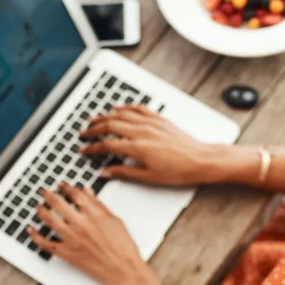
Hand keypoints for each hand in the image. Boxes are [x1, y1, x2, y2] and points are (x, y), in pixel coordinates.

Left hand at [29, 182, 150, 284]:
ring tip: (38, 206)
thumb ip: (99, 205)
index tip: (61, 185)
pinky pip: (46, 243)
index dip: (66, 188)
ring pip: (50, 220)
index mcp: (94, 215)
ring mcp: (72, 239)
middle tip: (44, 191)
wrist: (123, 270)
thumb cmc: (123, 248)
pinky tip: (31, 230)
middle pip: (58, 204)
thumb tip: (88, 191)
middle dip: (49, 195)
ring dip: (41, 210)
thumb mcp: (115, 221)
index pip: (75, 195)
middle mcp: (81, 224)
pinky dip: (36, 236)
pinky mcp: (67, 253)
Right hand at [79, 105, 215, 184]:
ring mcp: (151, 123)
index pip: (107, 145)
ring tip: (94, 120)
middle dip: (93, 129)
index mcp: (137, 147)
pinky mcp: (159, 119)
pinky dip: (125, 107)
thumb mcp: (149, 177)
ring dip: (105, 116)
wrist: (201, 160)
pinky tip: (118, 108)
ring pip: (121, 114)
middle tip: (83, 133)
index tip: (84, 150)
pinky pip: (138, 108)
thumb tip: (107, 172)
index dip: (92, 148)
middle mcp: (142, 131)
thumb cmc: (179, 170)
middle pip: (110, 125)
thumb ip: (124, 172)